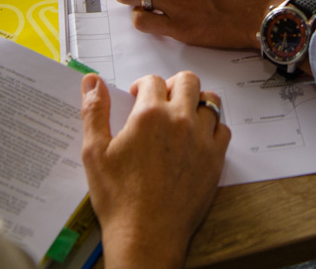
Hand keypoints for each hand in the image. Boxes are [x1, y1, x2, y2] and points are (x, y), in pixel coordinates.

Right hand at [80, 71, 229, 268]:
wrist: (147, 235)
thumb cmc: (119, 198)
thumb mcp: (95, 152)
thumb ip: (94, 112)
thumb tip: (92, 81)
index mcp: (150, 115)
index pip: (153, 81)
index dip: (143, 86)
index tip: (137, 98)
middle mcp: (180, 121)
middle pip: (188, 81)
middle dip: (173, 85)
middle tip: (162, 100)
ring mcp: (202, 139)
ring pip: (210, 102)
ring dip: (196, 102)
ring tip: (182, 115)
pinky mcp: (215, 160)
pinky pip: (223, 130)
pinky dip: (213, 128)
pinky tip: (197, 138)